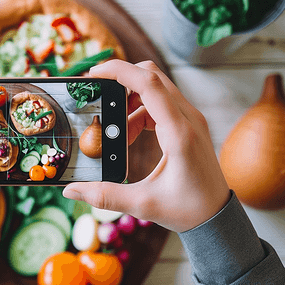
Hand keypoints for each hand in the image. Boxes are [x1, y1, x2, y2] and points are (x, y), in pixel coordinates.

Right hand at [63, 60, 229, 232]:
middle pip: (152, 77)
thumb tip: (71, 190)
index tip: (94, 73)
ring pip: (155, 88)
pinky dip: (139, 110)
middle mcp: (188, 118)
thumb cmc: (187, 210)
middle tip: (98, 95)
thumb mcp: (143, 204)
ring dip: (129, 100)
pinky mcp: (188, 123)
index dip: (120, 71)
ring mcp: (190, 118)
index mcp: (179, 133)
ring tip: (117, 131)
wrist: (217, 216)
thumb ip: (104, 196)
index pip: (149, 84)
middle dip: (121, 80)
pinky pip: (160, 102)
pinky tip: (130, 134)